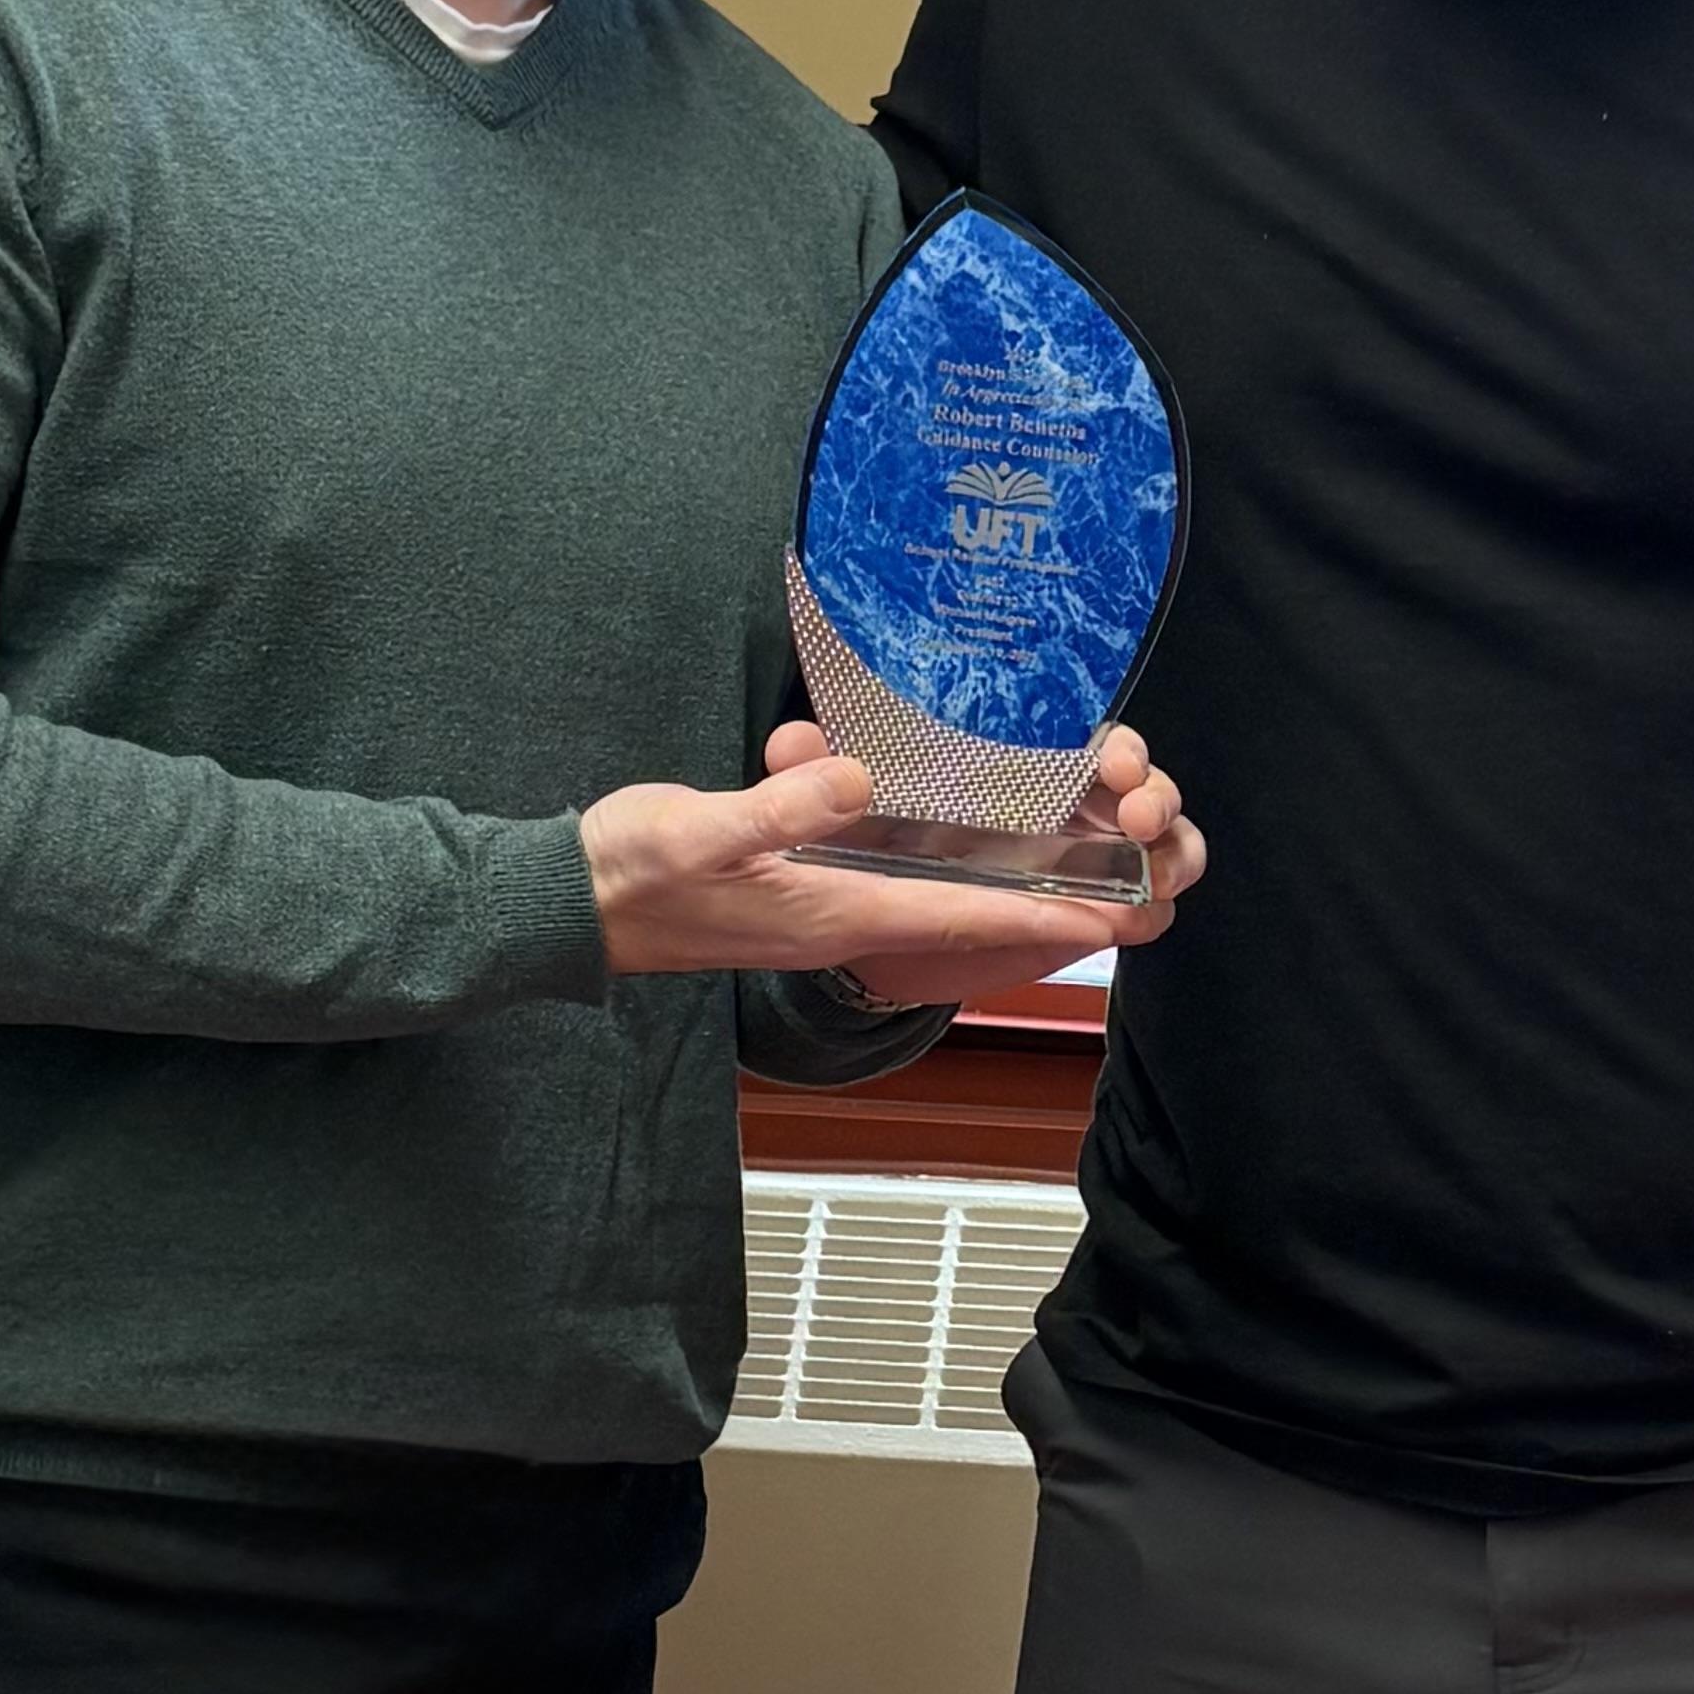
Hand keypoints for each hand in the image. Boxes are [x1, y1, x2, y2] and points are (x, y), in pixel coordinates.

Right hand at [582, 720, 1204, 1004]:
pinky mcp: (798, 887)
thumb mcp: (698, 832)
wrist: (570, 905)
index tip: (1115, 915)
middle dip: (1042, 909)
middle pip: (962, 917)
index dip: (1038, 916)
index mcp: (829, 910)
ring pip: (933, 902)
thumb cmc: (630, 872)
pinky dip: (944, 870)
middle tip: (1123, 893)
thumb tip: (854, 776)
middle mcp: (839, 917)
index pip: (956, 918)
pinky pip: (891, 883)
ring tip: (1073, 873)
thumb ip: (775, 809)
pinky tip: (964, 842)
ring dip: (1002, 893)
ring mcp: (819, 906)